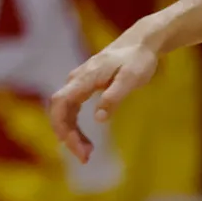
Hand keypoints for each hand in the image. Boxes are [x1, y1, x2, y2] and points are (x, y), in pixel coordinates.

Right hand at [49, 33, 159, 162]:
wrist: (141, 43)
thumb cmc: (138, 60)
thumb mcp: (131, 79)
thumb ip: (114, 97)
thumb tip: (99, 119)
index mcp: (84, 78)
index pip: (60, 104)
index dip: (62, 126)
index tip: (74, 145)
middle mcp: (76, 80)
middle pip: (59, 112)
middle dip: (68, 136)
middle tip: (85, 157)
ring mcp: (78, 83)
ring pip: (65, 112)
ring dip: (71, 134)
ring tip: (87, 153)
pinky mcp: (84, 87)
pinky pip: (72, 110)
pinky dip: (75, 127)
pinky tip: (85, 141)